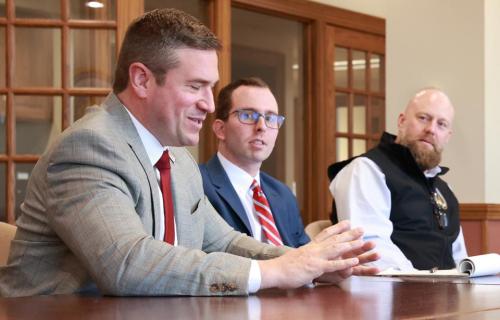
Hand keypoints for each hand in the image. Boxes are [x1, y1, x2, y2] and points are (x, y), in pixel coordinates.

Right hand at [258, 220, 374, 289]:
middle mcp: (314, 249)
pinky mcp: (315, 267)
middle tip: (361, 228)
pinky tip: (354, 261)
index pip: (325, 234)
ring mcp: (315, 257)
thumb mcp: (296, 257)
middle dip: (349, 234)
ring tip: (362, 242)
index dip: (337, 228)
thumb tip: (308, 257)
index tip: (347, 222)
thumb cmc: (283, 267)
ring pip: (336, 249)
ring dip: (350, 245)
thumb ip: (305, 256)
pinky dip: (344, 263)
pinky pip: (332, 265)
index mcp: (309, 247)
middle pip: (334, 239)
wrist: (273, 270)